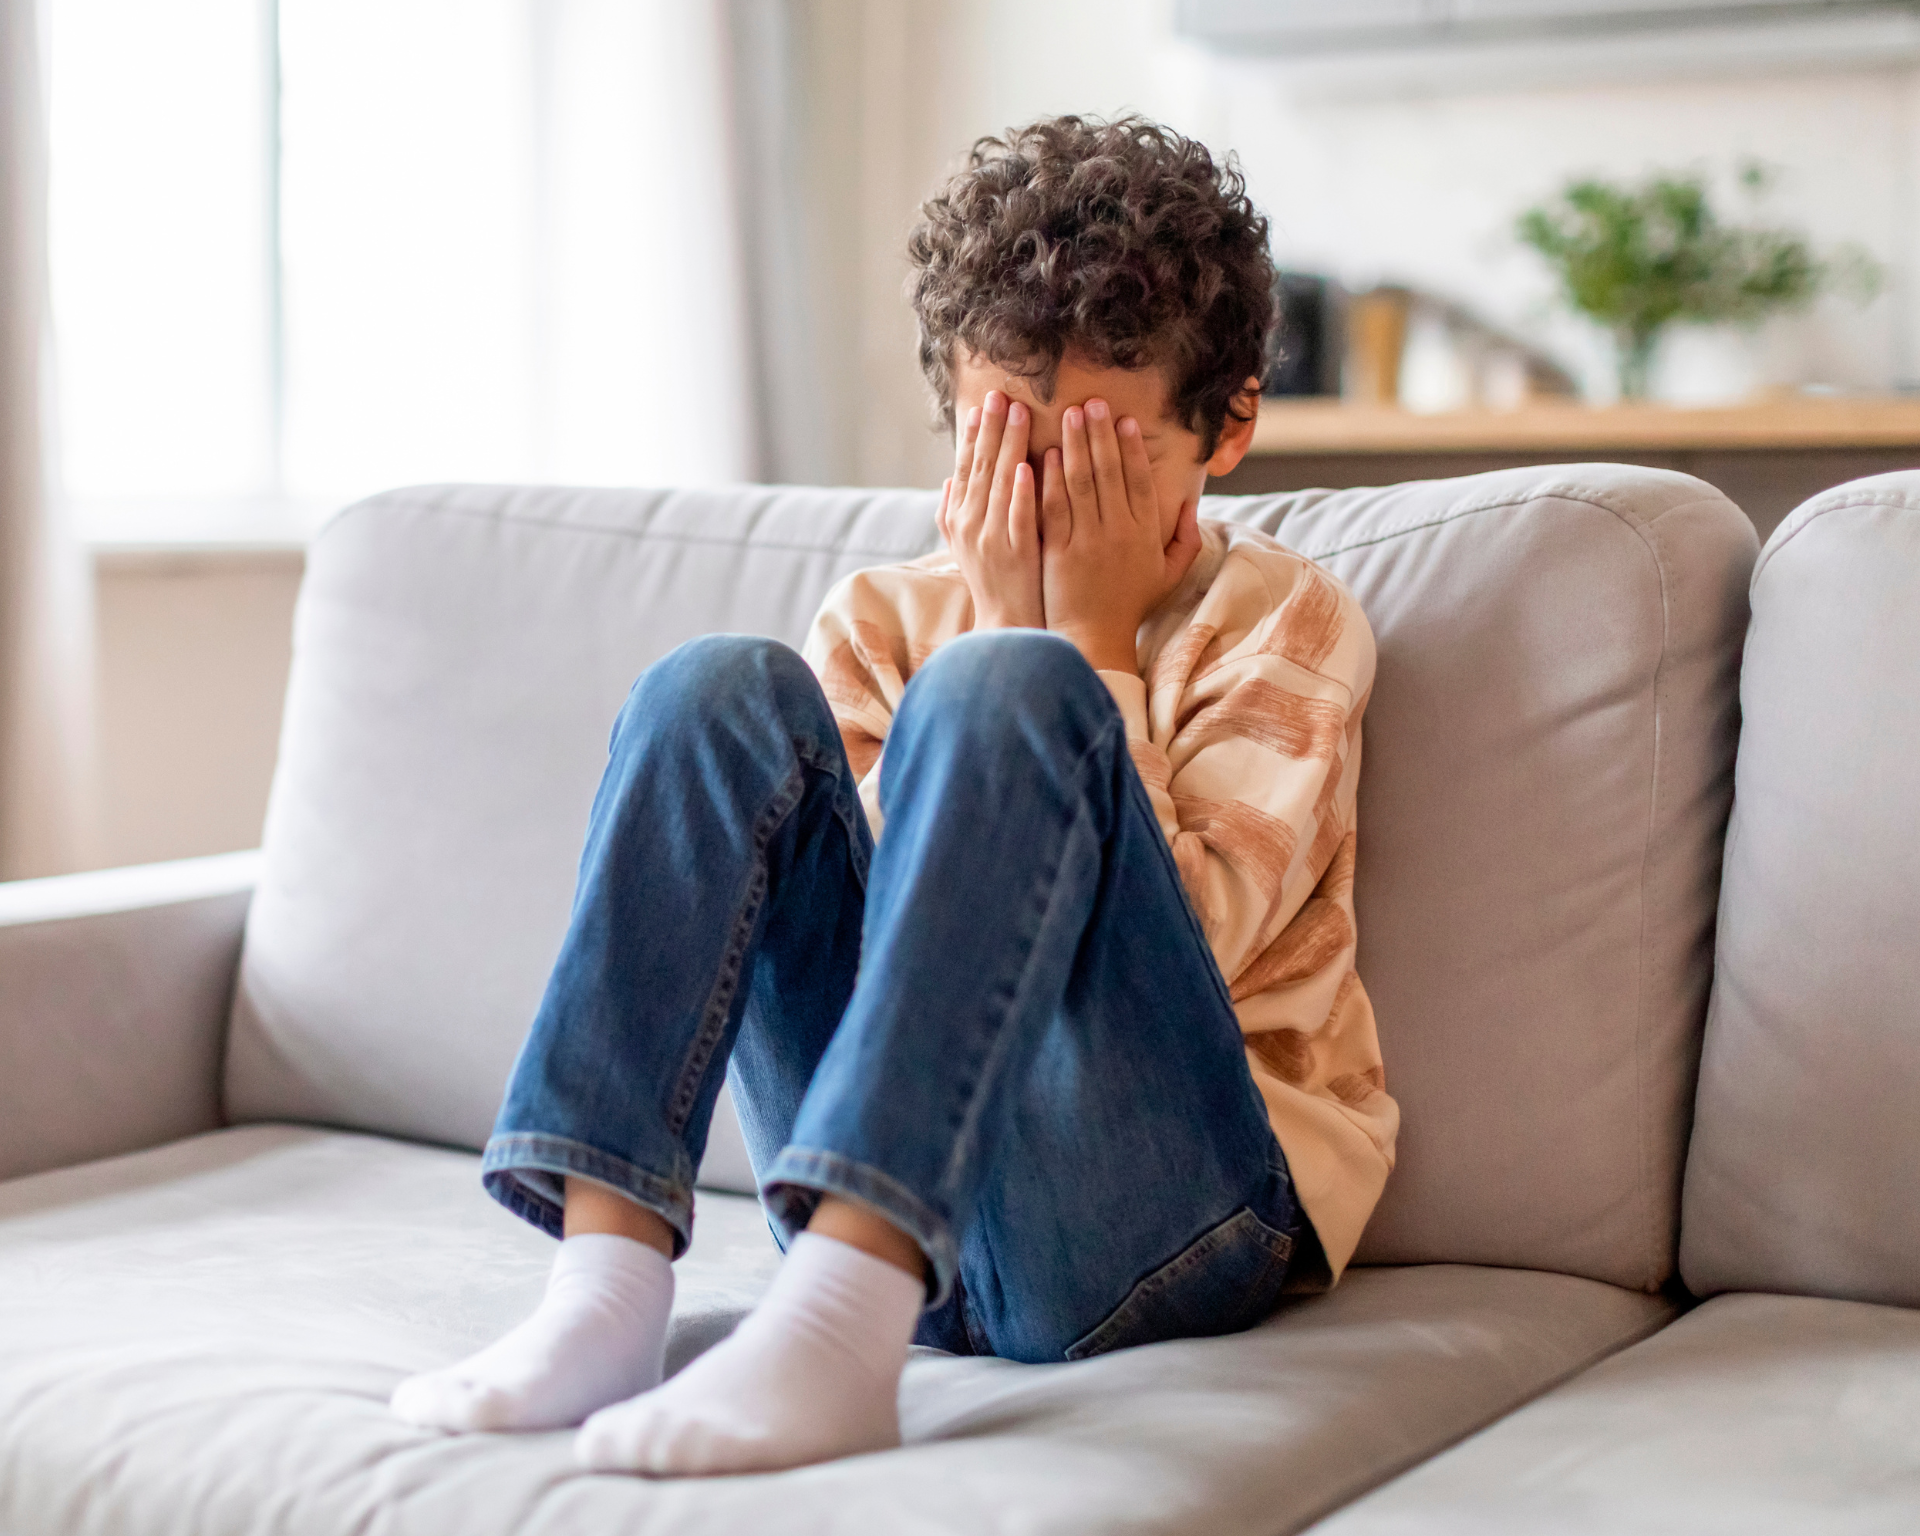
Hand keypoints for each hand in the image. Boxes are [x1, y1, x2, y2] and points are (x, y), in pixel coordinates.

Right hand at [938, 390, 1043, 629]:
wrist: (1007, 625)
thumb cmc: (993, 582)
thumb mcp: (964, 547)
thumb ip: (952, 513)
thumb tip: (946, 480)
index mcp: (959, 519)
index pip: (965, 467)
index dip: (973, 434)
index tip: (981, 404)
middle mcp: (970, 525)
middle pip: (980, 467)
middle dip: (990, 428)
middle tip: (1000, 394)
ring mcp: (992, 539)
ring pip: (999, 484)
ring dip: (1007, 446)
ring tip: (1018, 413)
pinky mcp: (1015, 554)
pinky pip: (1017, 516)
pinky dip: (1020, 491)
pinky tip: (1026, 465)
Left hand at [1039, 398, 1201, 673]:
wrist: (1093, 639)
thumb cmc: (1131, 606)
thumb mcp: (1169, 575)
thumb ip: (1185, 539)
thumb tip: (1190, 505)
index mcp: (1145, 534)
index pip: (1138, 480)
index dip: (1131, 447)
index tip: (1124, 419)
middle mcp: (1118, 533)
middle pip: (1109, 472)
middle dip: (1100, 433)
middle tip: (1092, 402)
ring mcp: (1087, 541)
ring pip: (1081, 483)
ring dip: (1075, 445)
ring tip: (1067, 415)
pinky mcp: (1058, 551)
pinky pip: (1054, 508)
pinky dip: (1050, 480)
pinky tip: (1045, 455)